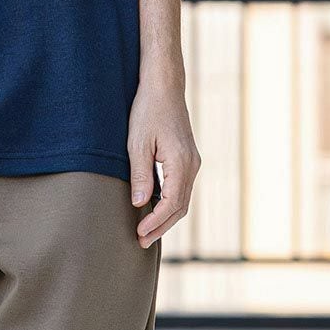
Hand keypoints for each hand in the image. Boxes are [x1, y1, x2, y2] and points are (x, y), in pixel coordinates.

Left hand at [128, 82, 199, 247]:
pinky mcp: (187, 158)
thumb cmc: (148, 111)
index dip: (155, 222)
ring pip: (182, 200)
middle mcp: (192, 165)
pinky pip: (181, 188)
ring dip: (165, 218)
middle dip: (161, 227)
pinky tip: (154, 209)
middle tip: (141, 242)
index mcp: (182, 163)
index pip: (171, 204)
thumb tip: (141, 204)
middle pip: (180, 207)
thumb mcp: (137, 143)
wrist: (164, 87)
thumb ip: (141, 175)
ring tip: (146, 232)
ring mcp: (192, 162)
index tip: (139, 234)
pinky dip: (169, 204)